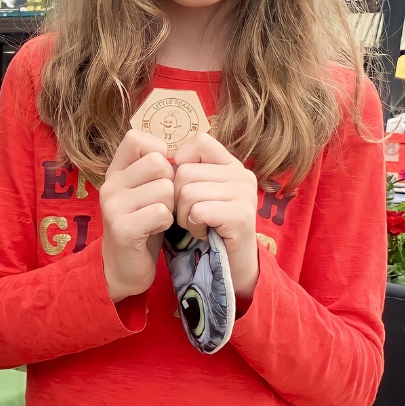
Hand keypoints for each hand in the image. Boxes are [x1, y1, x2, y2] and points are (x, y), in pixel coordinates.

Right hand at [99, 130, 175, 301]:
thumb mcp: (144, 191)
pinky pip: (161, 212)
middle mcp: (110, 185)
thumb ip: (155, 169)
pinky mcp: (123, 228)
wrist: (123, 267)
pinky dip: (166, 222)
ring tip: (159, 218)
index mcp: (115, 171)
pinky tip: (157, 230)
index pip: (136, 138)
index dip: (158, 150)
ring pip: (164, 188)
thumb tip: (186, 147)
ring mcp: (113, 206)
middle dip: (171, 183)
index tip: (162, 173)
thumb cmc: (143, 224)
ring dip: (171, 206)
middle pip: (158, 163)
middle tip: (163, 202)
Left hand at [173, 133, 260, 305]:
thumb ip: (188, 171)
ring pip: (187, 192)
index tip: (183, 187)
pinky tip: (203, 232)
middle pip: (185, 171)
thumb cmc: (208, 226)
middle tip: (191, 215)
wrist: (232, 264)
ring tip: (197, 224)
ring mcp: (244, 194)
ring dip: (184, 215)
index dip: (181, 162)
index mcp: (231, 164)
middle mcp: (242, 175)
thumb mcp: (199, 193)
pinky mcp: (241, 216)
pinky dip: (193, 225)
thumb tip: (160, 157)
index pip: (199, 141)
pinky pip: (198, 210)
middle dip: (177, 198)